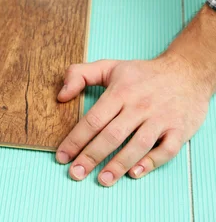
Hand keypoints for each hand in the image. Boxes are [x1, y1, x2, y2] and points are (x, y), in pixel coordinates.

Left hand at [56, 55, 211, 185]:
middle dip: (91, 157)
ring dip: (119, 165)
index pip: (93, 119)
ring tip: (102, 180)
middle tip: (75, 173)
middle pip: (111, 136)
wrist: (187, 71)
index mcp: (120, 92)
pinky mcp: (179, 129)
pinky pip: (166, 150)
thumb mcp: (108, 66)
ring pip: (137, 145)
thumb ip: (79, 75)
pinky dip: (151, 162)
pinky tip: (134, 173)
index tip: (62, 156)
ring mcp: (161, 118)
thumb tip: (60, 96)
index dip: (75, 140)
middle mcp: (139, 106)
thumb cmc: (142, 73)